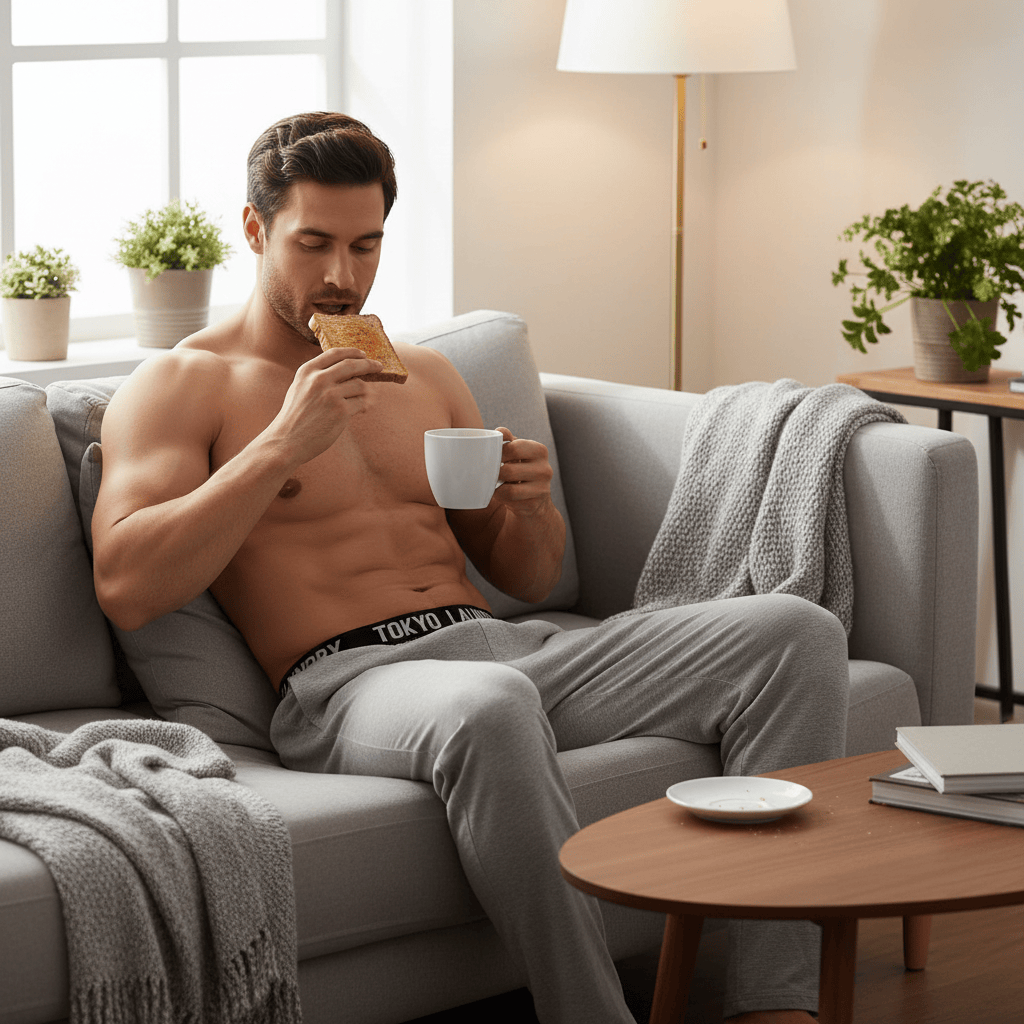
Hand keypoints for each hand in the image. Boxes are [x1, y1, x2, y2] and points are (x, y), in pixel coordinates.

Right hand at [268, 346, 381, 465]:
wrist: (286, 441)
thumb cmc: (295, 417)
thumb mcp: (299, 388)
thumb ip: (316, 377)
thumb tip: (346, 370)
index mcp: (307, 371)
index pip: (335, 353)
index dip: (352, 352)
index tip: (363, 354)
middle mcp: (319, 379)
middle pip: (352, 365)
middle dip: (369, 364)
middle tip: (379, 366)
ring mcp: (330, 395)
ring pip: (360, 385)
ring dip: (366, 392)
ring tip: (364, 399)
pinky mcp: (341, 411)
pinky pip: (361, 403)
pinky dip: (365, 406)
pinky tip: (362, 410)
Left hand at [492, 426, 554, 516]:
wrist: (533, 500)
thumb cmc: (520, 470)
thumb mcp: (516, 453)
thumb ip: (508, 440)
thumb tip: (500, 431)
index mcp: (540, 450)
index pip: (513, 447)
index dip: (497, 452)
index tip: (490, 456)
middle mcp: (544, 469)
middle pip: (509, 469)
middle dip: (495, 472)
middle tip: (488, 472)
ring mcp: (542, 488)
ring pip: (509, 487)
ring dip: (496, 485)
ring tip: (494, 482)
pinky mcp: (534, 503)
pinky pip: (510, 499)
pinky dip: (500, 496)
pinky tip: (500, 493)